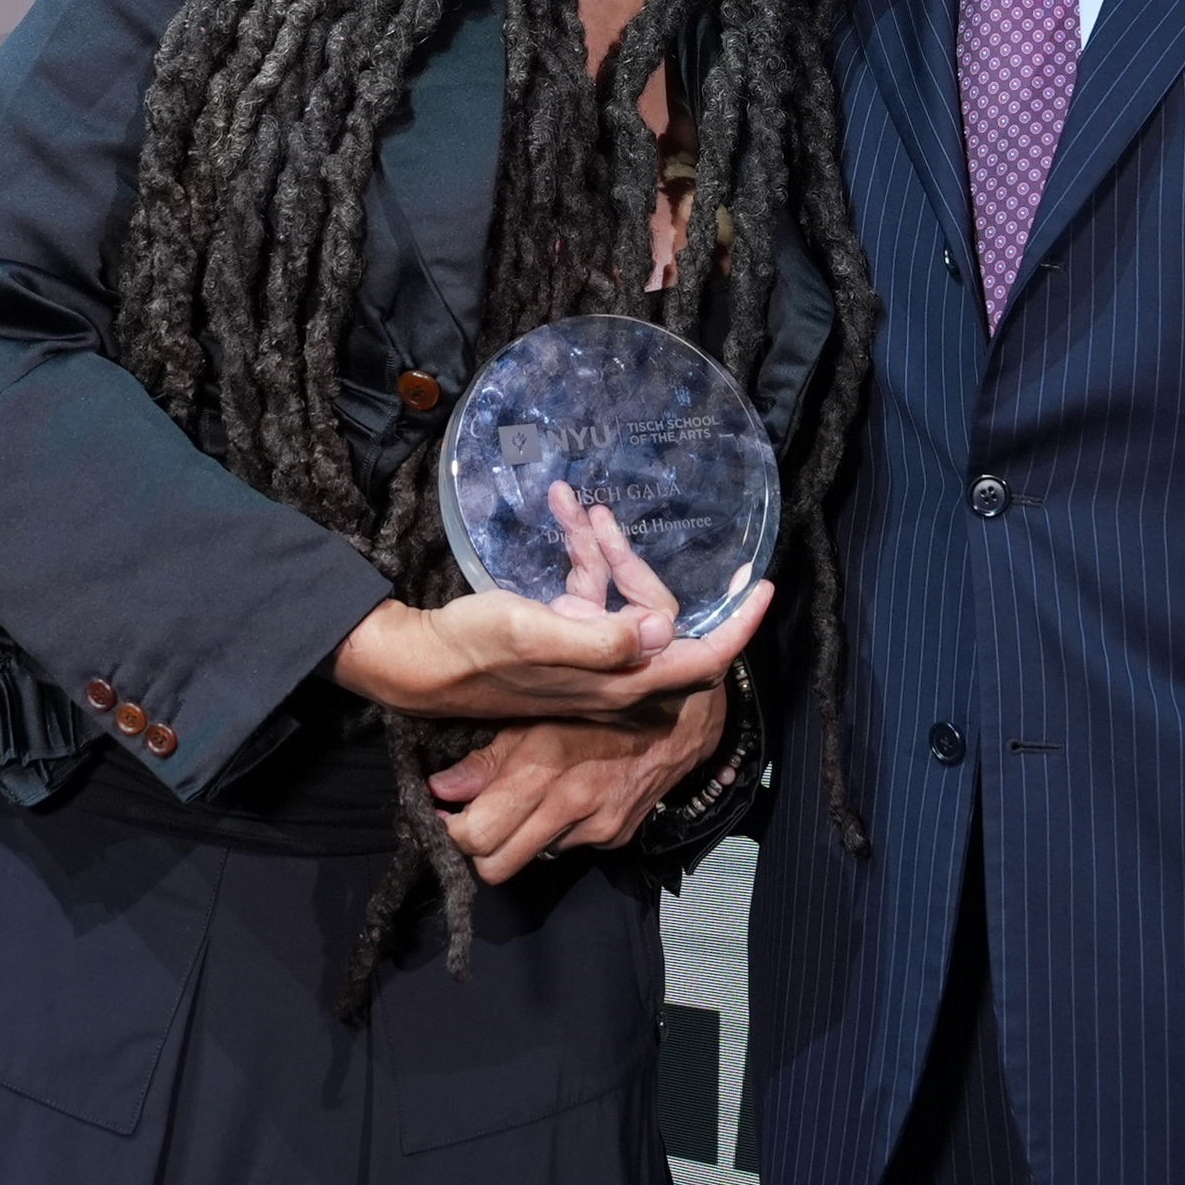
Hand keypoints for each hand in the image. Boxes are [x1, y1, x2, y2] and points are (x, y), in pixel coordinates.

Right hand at [330, 478, 772, 719]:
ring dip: (603, 549)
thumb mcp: (534, 635)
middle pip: (660, 617)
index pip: (700, 659)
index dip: (738, 627)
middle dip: (639, 563)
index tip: (765, 587)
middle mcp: (612, 671)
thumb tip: (664, 625)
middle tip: (612, 520)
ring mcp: (587, 655)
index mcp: (618, 677)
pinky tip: (561, 511)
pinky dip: (578, 553)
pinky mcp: (561, 637)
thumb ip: (600, 637)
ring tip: (578, 507)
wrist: (419, 664)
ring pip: (620, 597)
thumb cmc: (475, 652)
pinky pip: (586, 590)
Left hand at [426, 686, 726, 882]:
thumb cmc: (594, 703)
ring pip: (531, 859)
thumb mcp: (535, 714)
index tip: (445, 814)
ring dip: (518, 839)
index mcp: (543, 767)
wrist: (677, 714)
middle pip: (497, 866)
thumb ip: (486, 757)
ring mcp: (597, 828)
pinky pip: (566, 847)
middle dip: (478, 849)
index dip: (452, 831)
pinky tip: (562, 800)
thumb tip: (440, 789)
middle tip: (472, 821)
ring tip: (521, 804)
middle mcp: (570, 804)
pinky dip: (554, 831)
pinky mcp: (616, 837)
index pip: (477, 835)